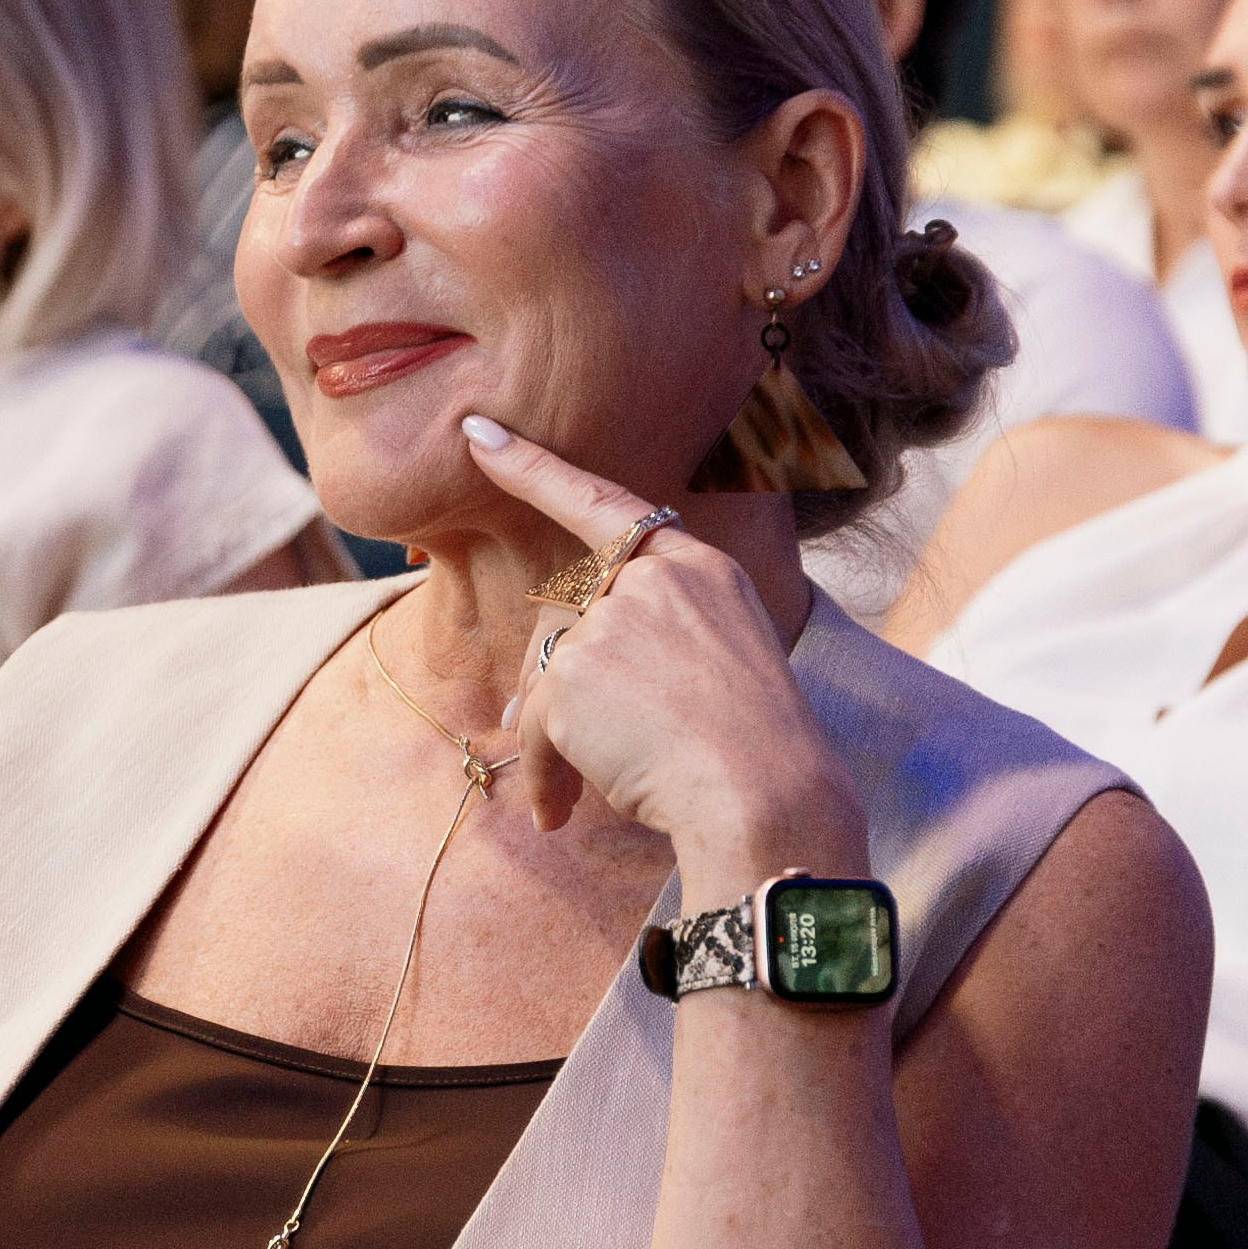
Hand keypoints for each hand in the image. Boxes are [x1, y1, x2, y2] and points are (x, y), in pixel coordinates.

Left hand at [463, 420, 867, 871]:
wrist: (768, 801)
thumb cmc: (752, 757)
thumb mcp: (722, 667)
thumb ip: (648, 647)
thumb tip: (528, 699)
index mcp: (699, 570)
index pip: (607, 505)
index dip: (534, 469)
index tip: (479, 436)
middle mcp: (654, 580)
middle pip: (565, 619)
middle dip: (559, 685)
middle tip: (587, 744)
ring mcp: (613, 618)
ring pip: (551, 679)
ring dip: (562, 744)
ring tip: (594, 789)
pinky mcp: (577, 668)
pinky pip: (536, 728)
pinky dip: (546, 774)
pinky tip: (560, 812)